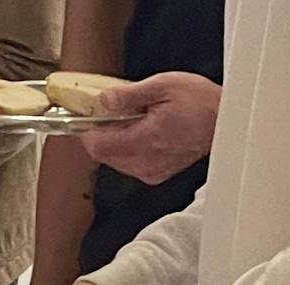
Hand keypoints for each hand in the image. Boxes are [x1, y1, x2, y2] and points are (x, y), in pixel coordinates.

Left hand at [82, 73, 221, 185]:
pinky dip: (128, 150)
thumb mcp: (163, 86)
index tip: (83, 118)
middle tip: (105, 114)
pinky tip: (140, 133)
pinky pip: (130, 165)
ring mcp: (149, 172)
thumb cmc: (201, 103)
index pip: (98, 147)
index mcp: (142, 142)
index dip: (85, 133)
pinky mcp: (156, 175)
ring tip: (128, 120)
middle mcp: (143, 163)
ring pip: (116, 161)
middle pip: (104, 156)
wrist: (225, 122)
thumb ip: (129, 95)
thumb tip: (104, 100)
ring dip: (114, 142)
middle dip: (99, 135)